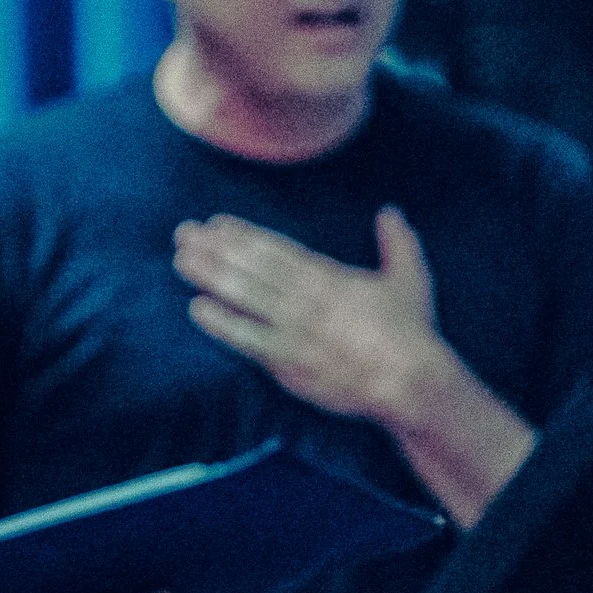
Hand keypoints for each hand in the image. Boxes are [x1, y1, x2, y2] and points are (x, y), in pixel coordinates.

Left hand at [172, 208, 448, 425]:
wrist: (410, 380)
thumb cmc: (411, 332)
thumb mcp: (410, 278)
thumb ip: (397, 242)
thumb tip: (391, 212)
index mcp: (328, 276)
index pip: (276, 249)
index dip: (243, 234)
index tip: (216, 223)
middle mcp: (305, 298)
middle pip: (252, 266)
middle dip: (215, 248)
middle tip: (183, 233)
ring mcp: (294, 329)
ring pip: (245, 296)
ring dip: (210, 276)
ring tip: (181, 260)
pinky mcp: (289, 362)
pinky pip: (248, 339)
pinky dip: (222, 323)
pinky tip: (196, 309)